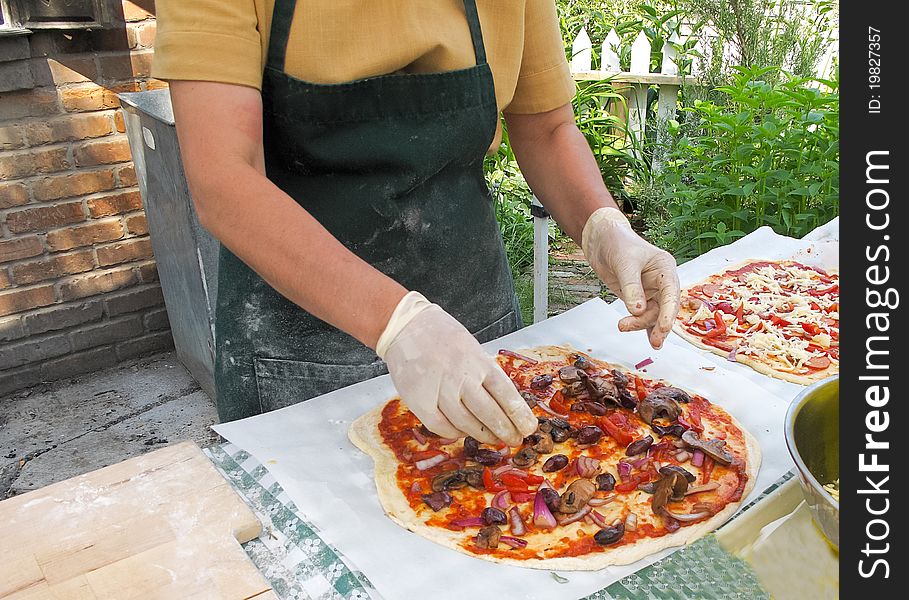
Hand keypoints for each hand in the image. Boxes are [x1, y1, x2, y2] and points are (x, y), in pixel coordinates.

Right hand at [376, 292, 536, 445]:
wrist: (406, 327)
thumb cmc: (443, 337)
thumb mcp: (473, 348)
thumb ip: (485, 374)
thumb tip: (506, 404)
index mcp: (479, 362)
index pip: (506, 395)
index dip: (520, 416)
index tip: (529, 428)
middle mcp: (462, 377)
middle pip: (490, 414)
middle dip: (506, 431)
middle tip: (514, 440)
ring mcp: (440, 391)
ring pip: (468, 424)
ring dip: (483, 435)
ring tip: (491, 438)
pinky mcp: (420, 402)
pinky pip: (442, 428)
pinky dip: (455, 433)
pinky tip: (462, 431)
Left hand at [581, 207, 679, 348]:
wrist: (602, 241)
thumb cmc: (617, 244)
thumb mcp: (624, 263)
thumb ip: (631, 287)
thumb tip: (637, 310)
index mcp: (665, 267)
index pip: (671, 293)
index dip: (669, 312)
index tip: (664, 328)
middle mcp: (662, 281)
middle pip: (664, 308)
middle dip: (657, 324)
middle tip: (653, 341)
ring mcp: (651, 292)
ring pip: (652, 315)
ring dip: (641, 325)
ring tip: (622, 326)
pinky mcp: (638, 299)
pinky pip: (644, 316)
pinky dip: (644, 328)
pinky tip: (649, 340)